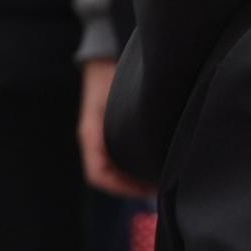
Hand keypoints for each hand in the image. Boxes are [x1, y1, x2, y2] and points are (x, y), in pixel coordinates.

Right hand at [78, 55, 145, 198]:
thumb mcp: (118, 98)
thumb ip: (128, 122)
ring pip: (111, 171)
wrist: (104, 60)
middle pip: (107, 177)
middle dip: (130, 188)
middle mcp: (94, 141)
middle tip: (159, 190)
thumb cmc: (111, 76)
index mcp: (91, 135)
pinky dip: (132, 169)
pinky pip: (117, 160)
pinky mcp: (109, 135)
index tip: (146, 190)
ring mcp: (100, 139)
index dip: (121, 188)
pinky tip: (152, 167)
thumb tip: (149, 147)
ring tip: (158, 182)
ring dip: (132, 180)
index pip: (99, 175)